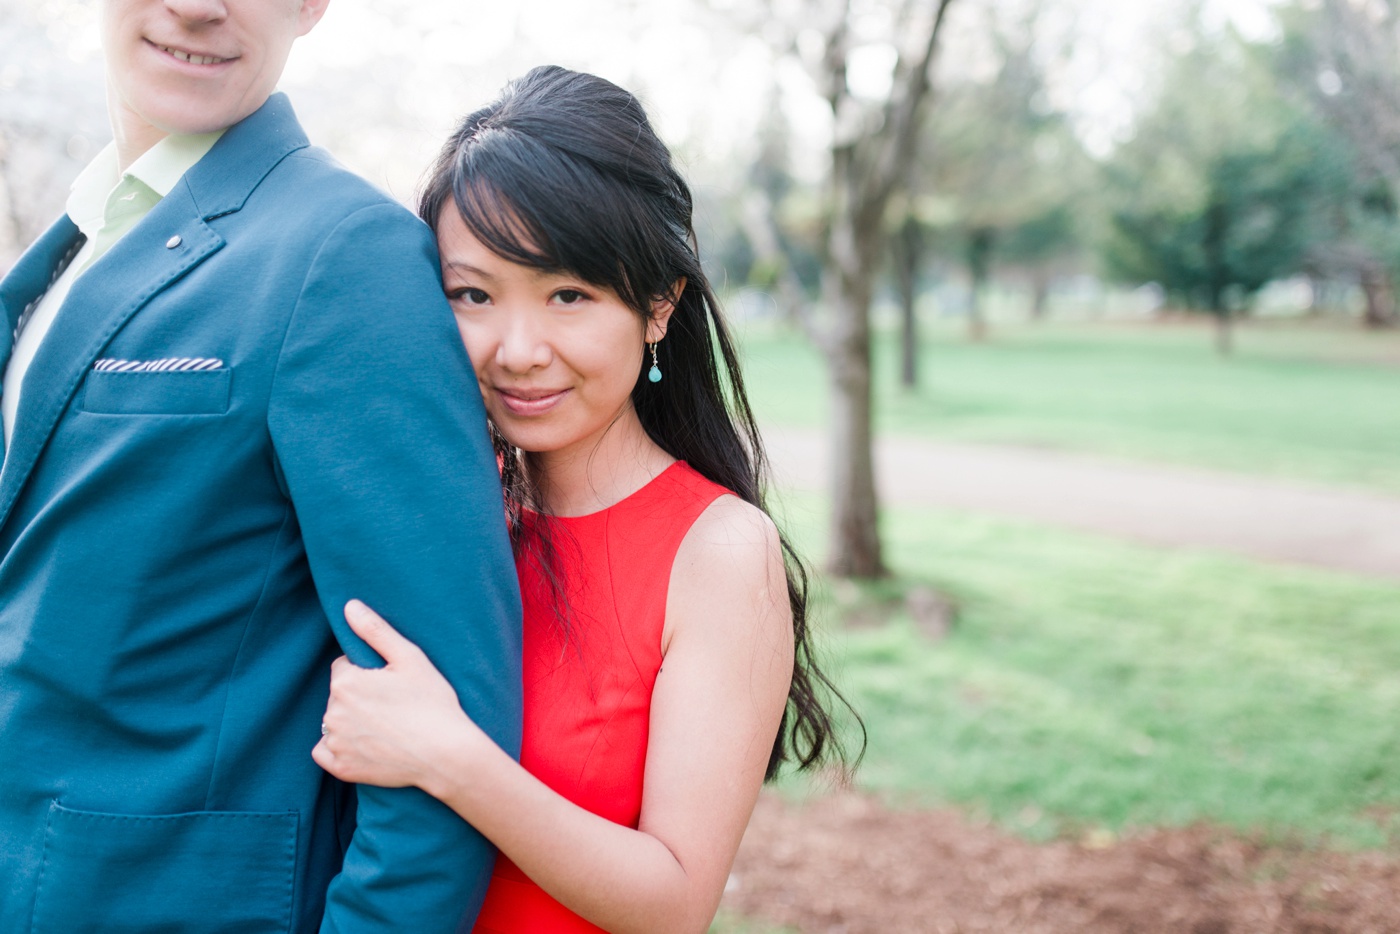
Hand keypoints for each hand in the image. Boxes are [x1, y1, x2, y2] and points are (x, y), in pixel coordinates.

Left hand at [312, 599, 484, 791]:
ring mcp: (336, 743)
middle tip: (393, 705)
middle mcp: (333, 713)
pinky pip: (325, 752)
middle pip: (339, 695)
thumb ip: (375, 629)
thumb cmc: (432, 702)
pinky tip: (364, 745)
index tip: (390, 683)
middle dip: (359, 696)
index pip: (343, 667)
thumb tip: (349, 606)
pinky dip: (338, 748)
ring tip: (386, 726)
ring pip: (334, 722)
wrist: (446, 754)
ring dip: (350, 721)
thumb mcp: (410, 658)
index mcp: (345, 682)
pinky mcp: (342, 768)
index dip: (368, 672)